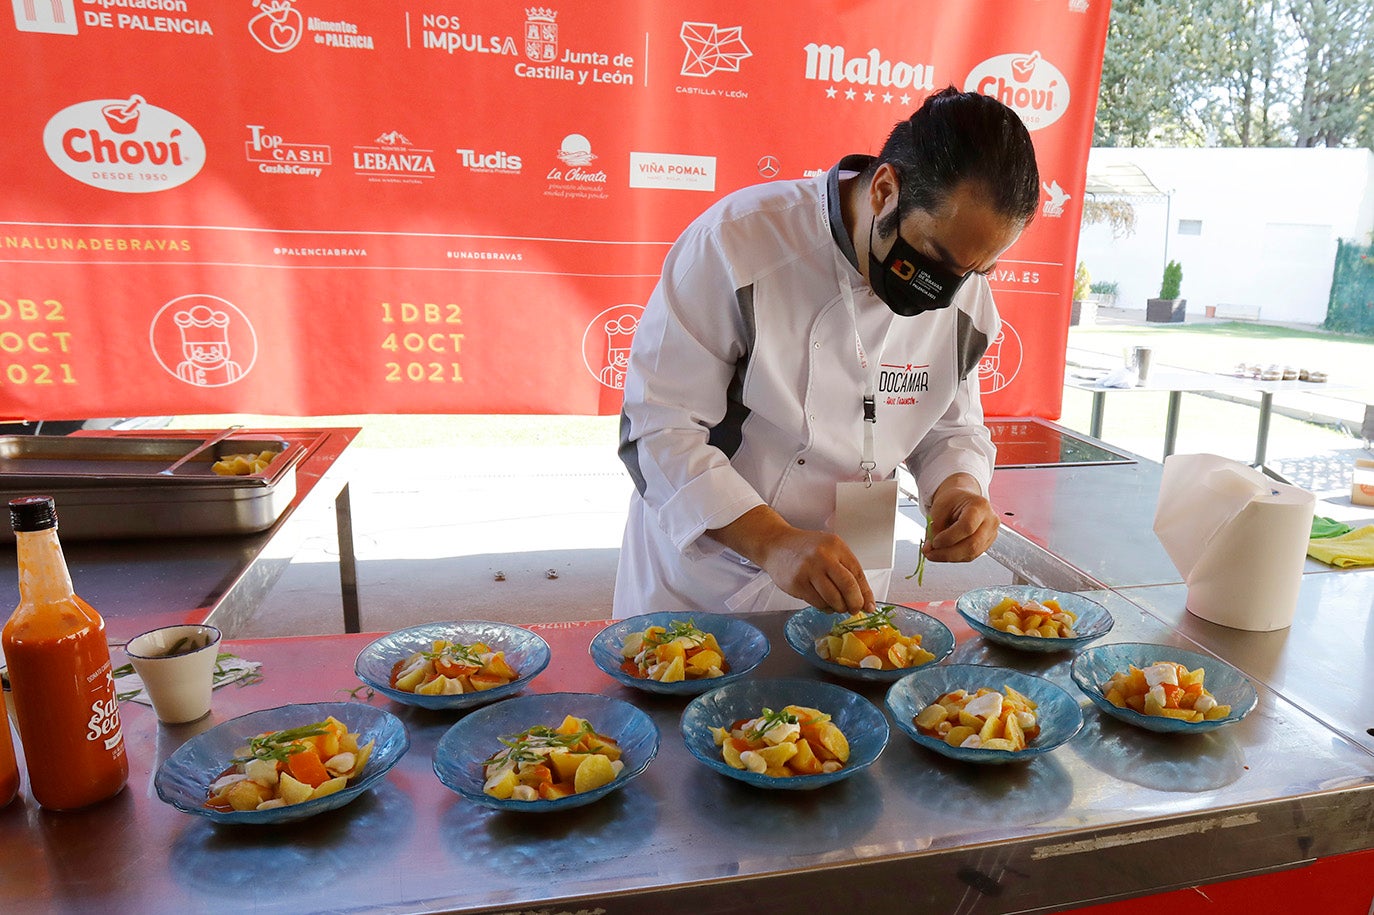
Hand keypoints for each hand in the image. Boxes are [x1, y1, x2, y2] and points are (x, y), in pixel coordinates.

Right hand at [710, 506, 874, 614]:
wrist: (776, 545)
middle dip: (855, 603)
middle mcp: (823, 556)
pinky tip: (824, 602)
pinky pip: (818, 603)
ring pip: (833, 599)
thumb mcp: (830, 551)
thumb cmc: (806, 549)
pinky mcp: (797, 583)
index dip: (866, 593)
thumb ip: (847, 571)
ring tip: (838, 605)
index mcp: (836, 546)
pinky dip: (825, 607)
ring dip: (839, 607)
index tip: (869, 606)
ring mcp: (809, 570)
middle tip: (855, 609)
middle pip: (848, 587)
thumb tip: (865, 600)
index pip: (857, 573)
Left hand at [922, 473, 998, 562]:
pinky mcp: (987, 544)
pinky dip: (955, 557)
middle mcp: (990, 520)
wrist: (963, 501)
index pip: (967, 526)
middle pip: (972, 544)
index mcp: (979, 506)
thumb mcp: (939, 507)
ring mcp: (991, 533)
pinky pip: (971, 556)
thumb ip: (934, 527)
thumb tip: (931, 548)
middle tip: (930, 554)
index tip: (934, 542)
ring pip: (972, 553)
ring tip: (934, 553)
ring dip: (950, 557)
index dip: (949, 538)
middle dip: (948, 553)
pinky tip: (944, 553)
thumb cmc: (953, 501)